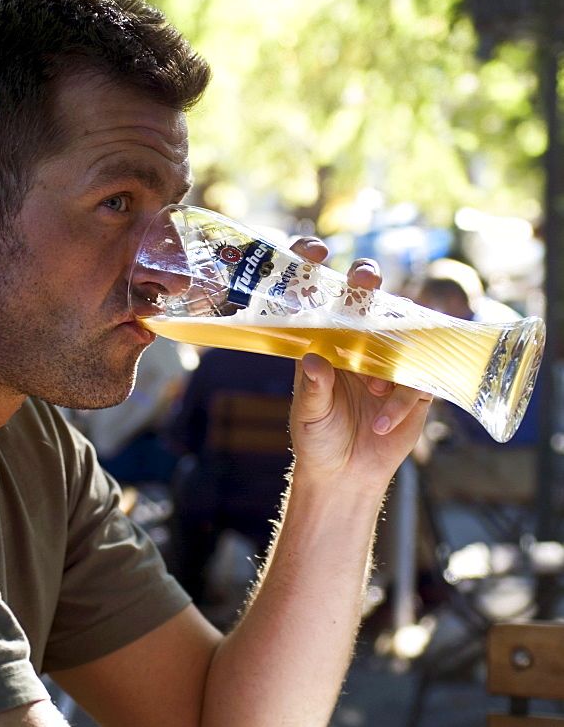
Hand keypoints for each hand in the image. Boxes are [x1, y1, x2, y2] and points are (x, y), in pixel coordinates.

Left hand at [287, 242, 431, 494]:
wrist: (345, 475)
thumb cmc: (318, 438)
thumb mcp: (309, 415)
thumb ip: (313, 389)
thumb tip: (315, 361)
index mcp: (323, 339)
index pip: (318, 292)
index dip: (314, 264)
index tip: (317, 251)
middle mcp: (356, 340)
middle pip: (366, 295)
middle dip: (366, 280)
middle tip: (365, 282)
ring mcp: (388, 359)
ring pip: (401, 329)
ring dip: (391, 349)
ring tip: (373, 385)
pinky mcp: (413, 385)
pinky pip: (417, 379)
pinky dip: (400, 400)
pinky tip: (382, 422)